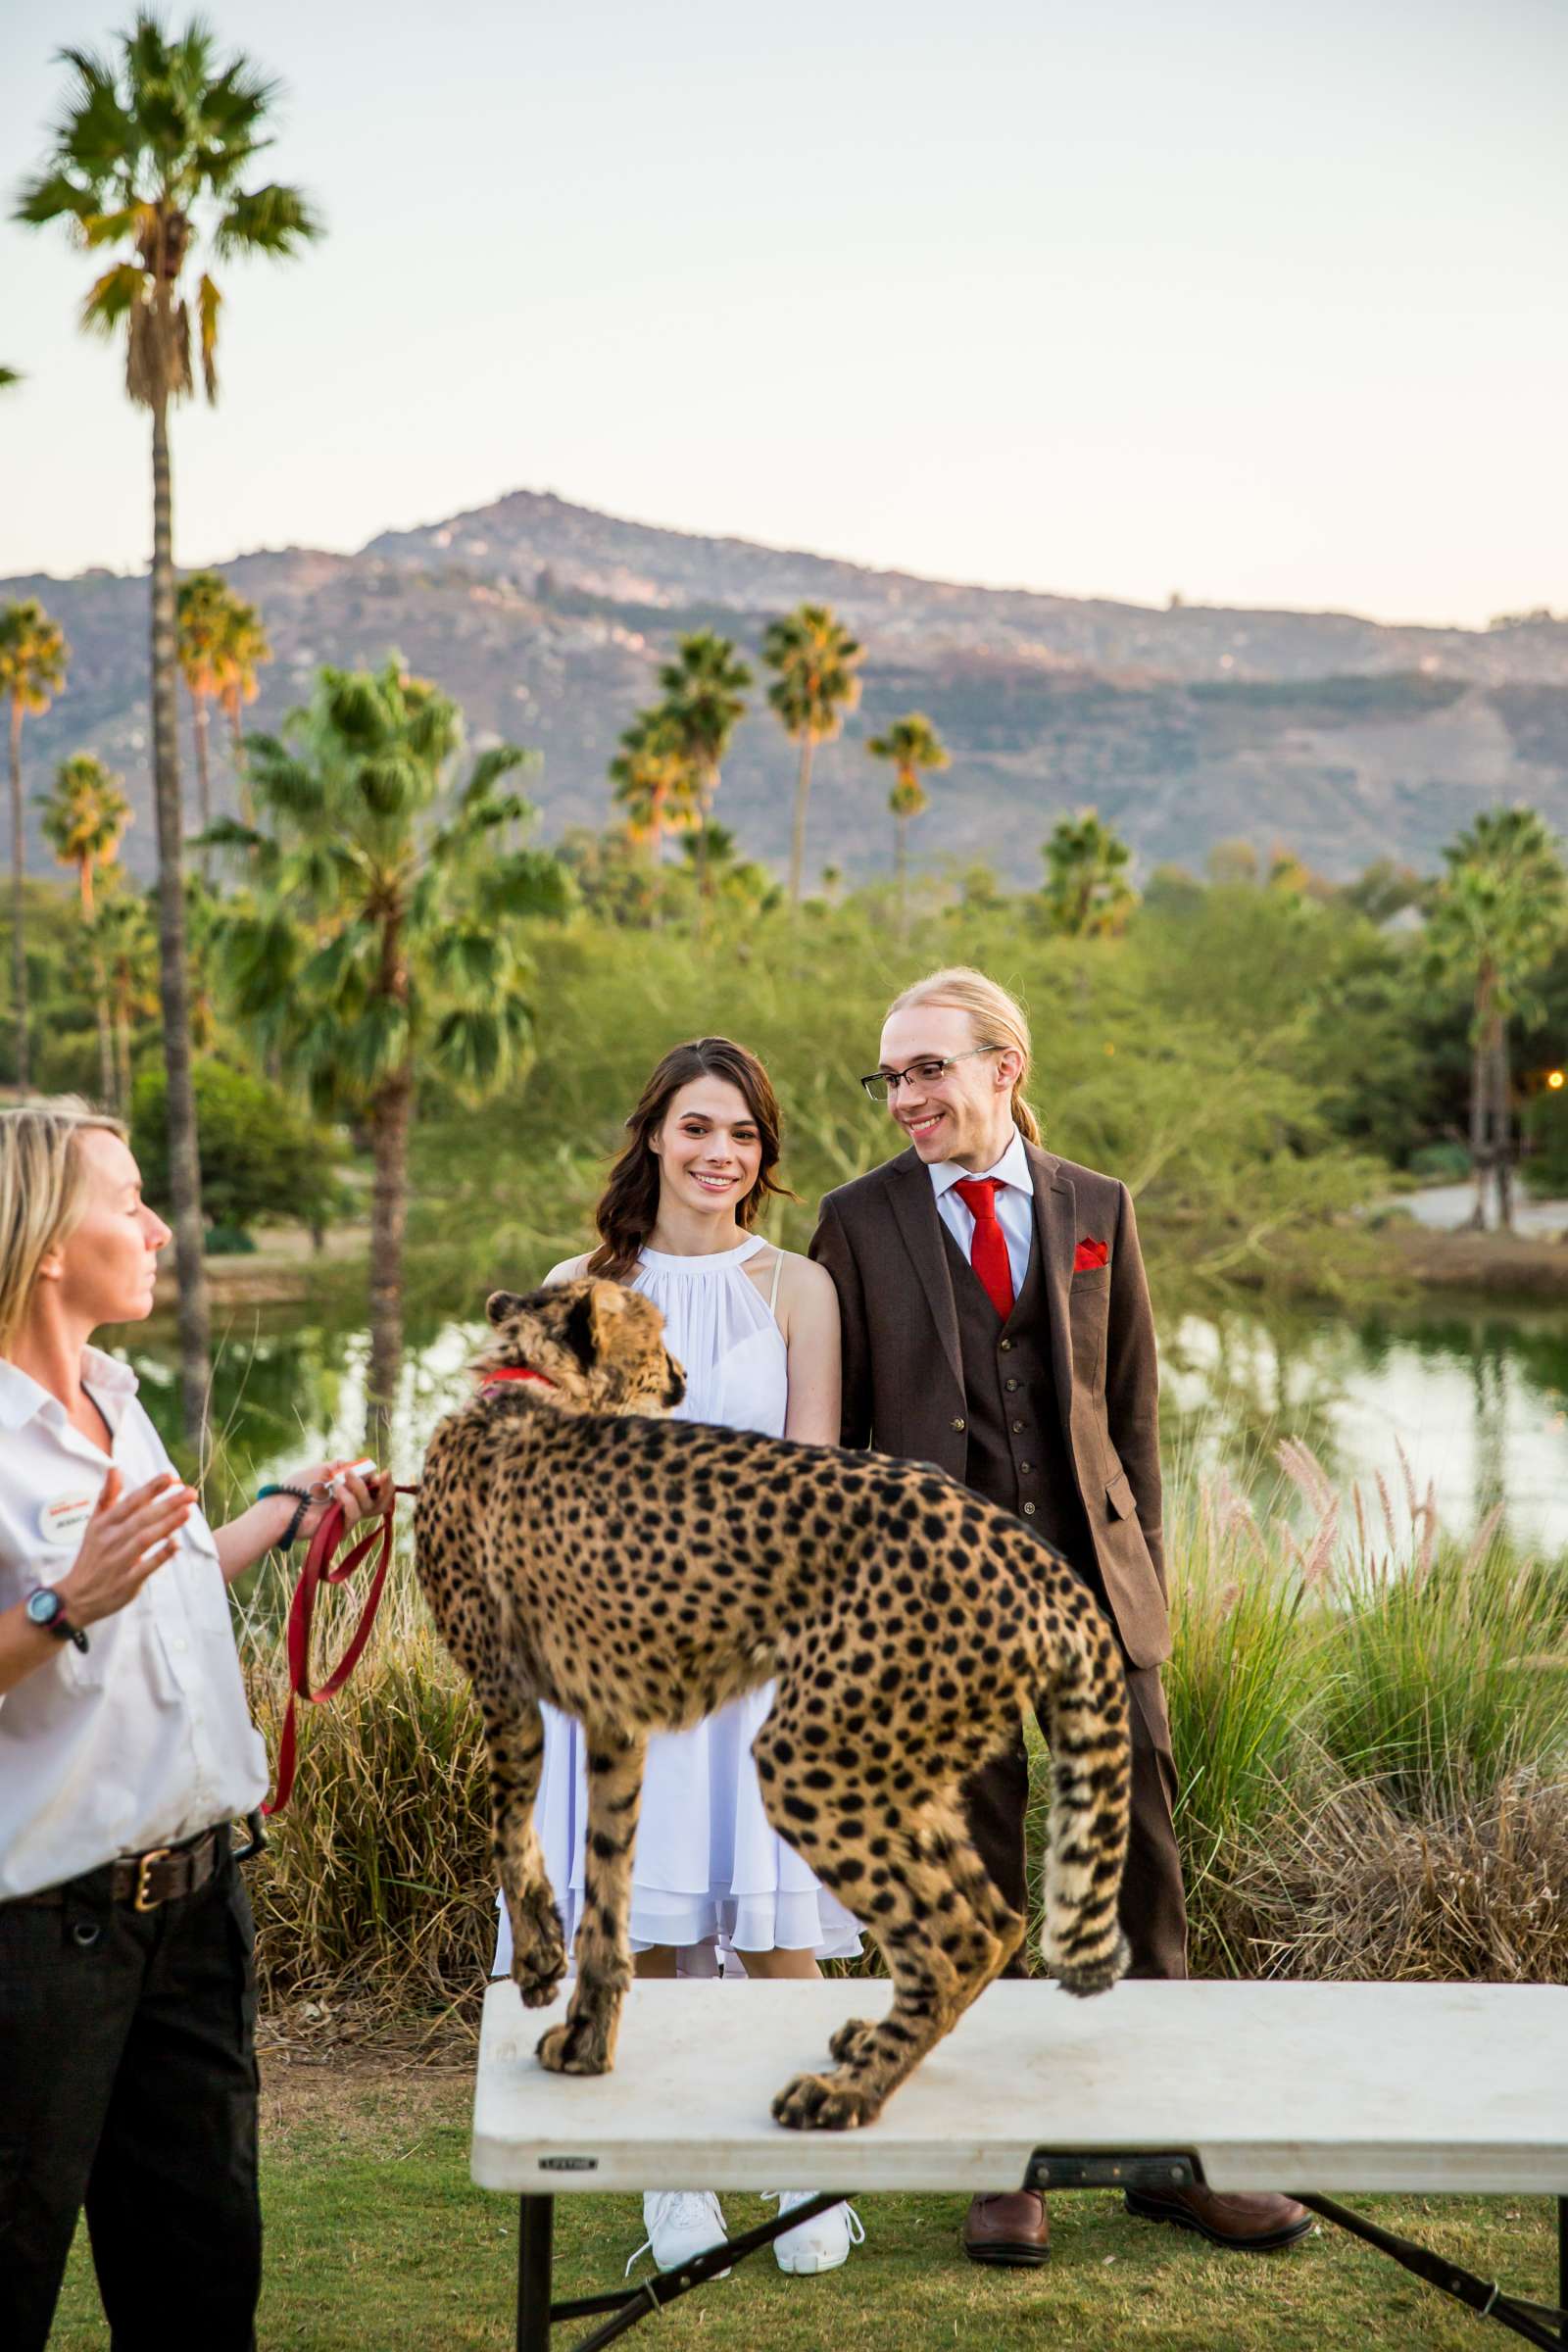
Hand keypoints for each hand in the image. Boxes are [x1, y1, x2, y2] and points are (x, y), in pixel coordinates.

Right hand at [55, 1470, 195, 1627]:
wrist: (76, 1597)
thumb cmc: (92, 1554)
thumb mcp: (94, 1524)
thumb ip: (107, 1496)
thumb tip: (115, 1468)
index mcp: (104, 1524)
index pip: (130, 1502)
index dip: (151, 1488)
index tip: (171, 1477)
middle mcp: (110, 1540)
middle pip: (142, 1518)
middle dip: (167, 1504)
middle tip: (191, 1492)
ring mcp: (118, 1562)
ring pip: (144, 1539)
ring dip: (167, 1525)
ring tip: (188, 1511)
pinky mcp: (126, 1582)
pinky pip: (145, 1568)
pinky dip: (160, 1556)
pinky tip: (176, 1545)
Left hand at [285, 1459, 394, 1545]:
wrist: (281, 1507)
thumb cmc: (297, 1488)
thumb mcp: (322, 1469)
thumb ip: (341, 1466)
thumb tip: (360, 1467)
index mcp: (347, 1492)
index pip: (374, 1490)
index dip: (383, 1483)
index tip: (383, 1472)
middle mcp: (350, 1506)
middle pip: (380, 1503)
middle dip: (387, 1489)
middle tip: (383, 1476)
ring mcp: (346, 1518)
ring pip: (369, 1507)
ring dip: (359, 1488)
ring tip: (340, 1479)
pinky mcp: (341, 1529)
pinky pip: (355, 1514)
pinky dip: (348, 1499)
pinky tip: (335, 1489)